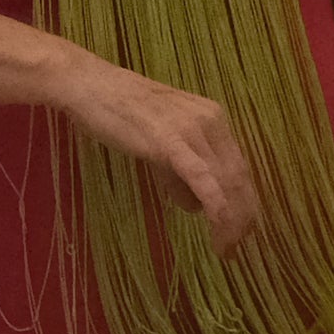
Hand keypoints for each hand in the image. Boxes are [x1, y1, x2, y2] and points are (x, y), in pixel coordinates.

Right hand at [76, 62, 258, 245]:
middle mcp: (211, 121)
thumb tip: (195, 206)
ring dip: (230, 220)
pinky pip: (202, 178)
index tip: (241, 231)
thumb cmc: (117, 111)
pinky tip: (218, 226)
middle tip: (235, 248)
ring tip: (225, 247)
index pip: (238, 167)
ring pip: (225, 181)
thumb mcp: (158, 142)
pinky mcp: (171, 140)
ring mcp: (193, 129)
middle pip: (238, 176)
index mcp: (212, 118)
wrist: (89, 85)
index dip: (244, 203)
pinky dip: (215, 204)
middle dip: (242, 217)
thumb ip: (178, 173)